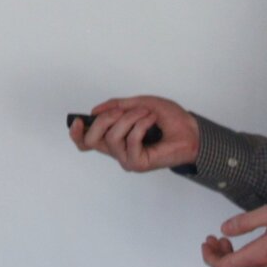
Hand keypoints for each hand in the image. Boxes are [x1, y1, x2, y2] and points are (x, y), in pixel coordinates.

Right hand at [69, 95, 199, 170]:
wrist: (191, 131)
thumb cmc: (170, 119)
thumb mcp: (140, 103)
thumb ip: (117, 106)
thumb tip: (95, 110)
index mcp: (114, 137)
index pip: (86, 142)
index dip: (76, 133)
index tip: (77, 120)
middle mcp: (118, 150)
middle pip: (91, 140)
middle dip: (103, 120)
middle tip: (121, 111)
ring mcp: (127, 158)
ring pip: (111, 137)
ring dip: (129, 119)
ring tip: (146, 114)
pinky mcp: (138, 163)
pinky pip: (130, 141)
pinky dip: (140, 125)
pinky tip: (152, 121)